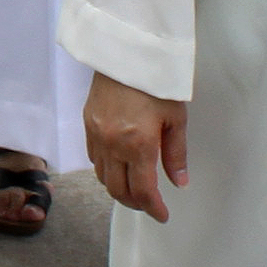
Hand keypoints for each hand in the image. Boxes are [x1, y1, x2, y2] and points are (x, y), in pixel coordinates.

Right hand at [85, 71, 187, 221]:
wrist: (126, 51)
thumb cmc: (156, 81)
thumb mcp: (176, 118)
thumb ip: (175, 153)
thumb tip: (178, 182)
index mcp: (138, 144)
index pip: (143, 191)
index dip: (153, 209)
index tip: (163, 215)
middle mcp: (113, 144)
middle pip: (119, 190)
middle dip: (136, 203)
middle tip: (150, 205)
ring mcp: (96, 135)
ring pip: (103, 178)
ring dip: (119, 189)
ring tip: (135, 189)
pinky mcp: (87, 124)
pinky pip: (93, 159)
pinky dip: (106, 171)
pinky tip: (118, 167)